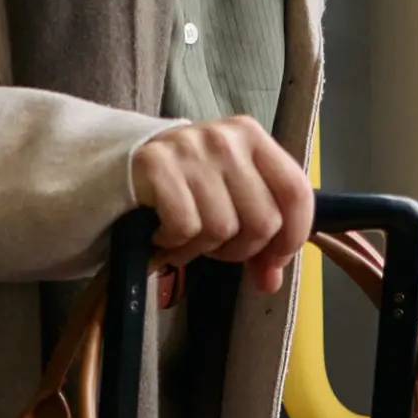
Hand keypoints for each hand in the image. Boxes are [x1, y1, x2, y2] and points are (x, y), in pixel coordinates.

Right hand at [130, 117, 314, 296]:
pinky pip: (185, 227)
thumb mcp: (230, 194)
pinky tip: (163, 233)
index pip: (296, 191)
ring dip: (202, 248)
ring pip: (223, 229)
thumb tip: (270, 280)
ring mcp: (190, 149)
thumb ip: (259, 233)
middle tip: (214, 245)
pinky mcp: (156, 165)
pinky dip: (174, 244)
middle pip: (263, 220)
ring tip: (185, 237)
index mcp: (252, 137)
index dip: (292, 236)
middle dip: (240, 250)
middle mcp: (225, 139)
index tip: (273, 261)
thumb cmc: (186, 184)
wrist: (121, 164)